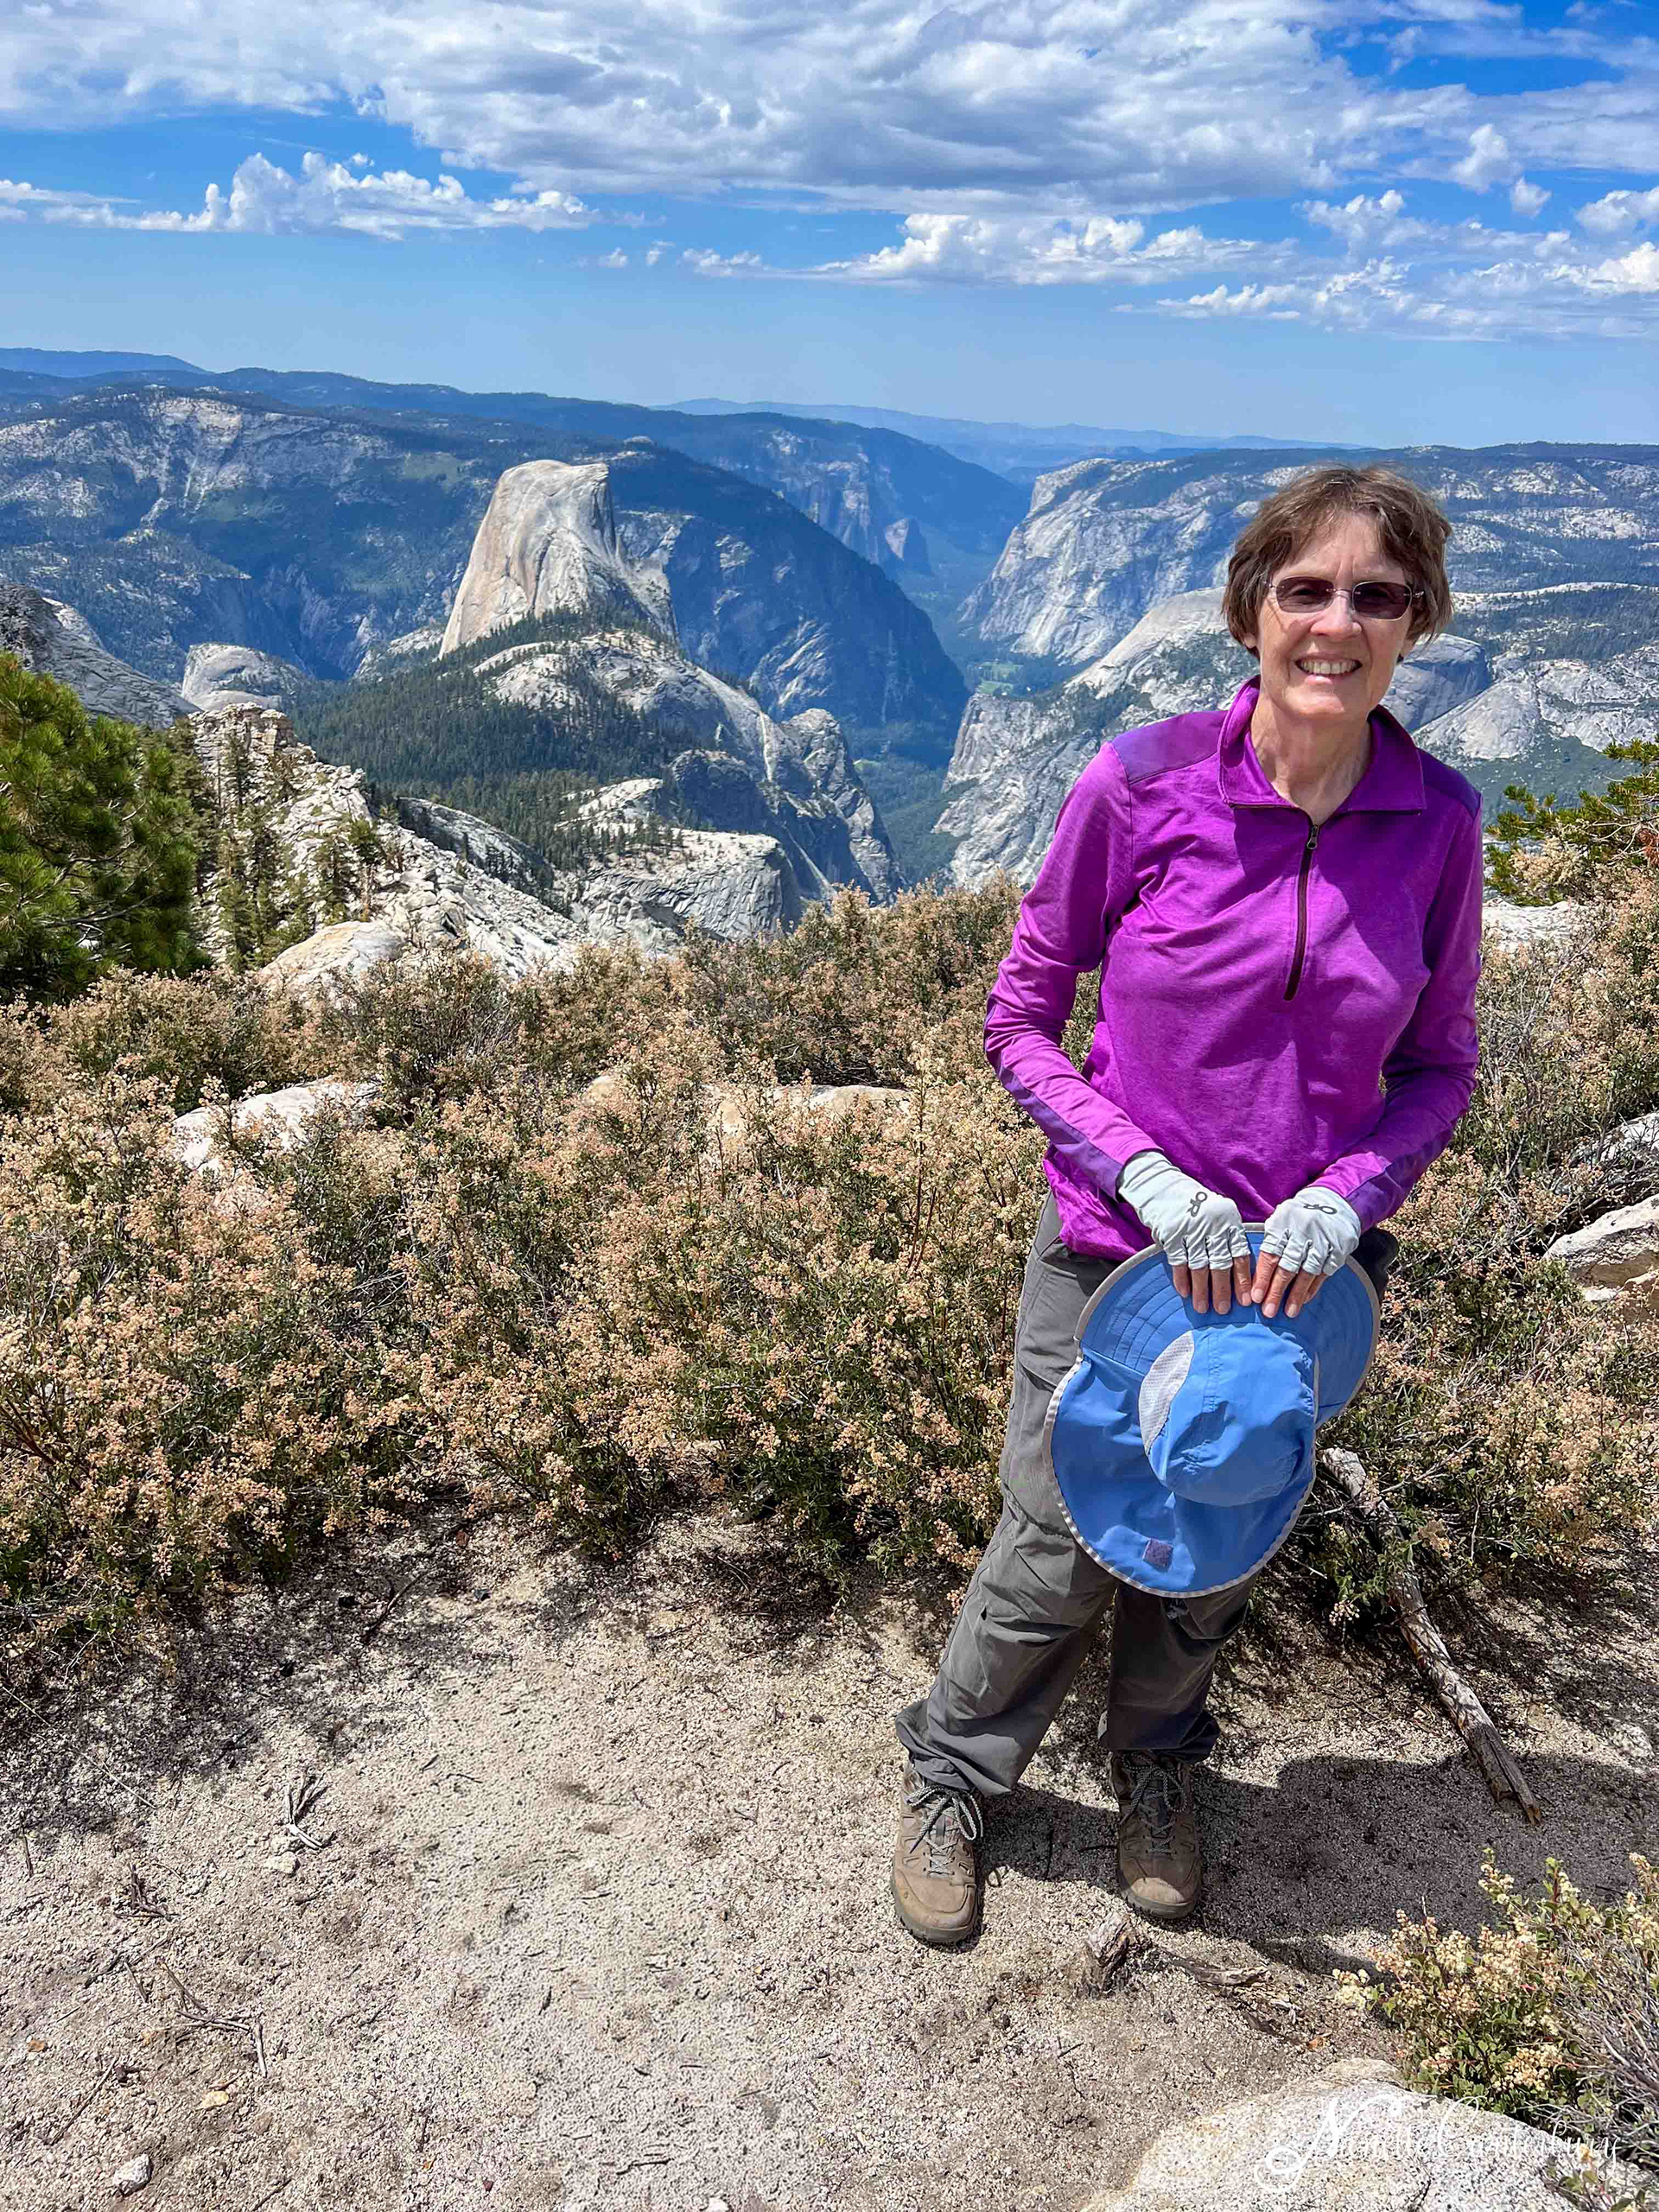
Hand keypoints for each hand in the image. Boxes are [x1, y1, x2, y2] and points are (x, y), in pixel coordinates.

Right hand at [1117, 1150, 1251, 1316]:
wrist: (1161, 1186)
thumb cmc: (1194, 1205)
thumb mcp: (1217, 1214)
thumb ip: (1227, 1237)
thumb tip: (1237, 1275)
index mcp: (1229, 1220)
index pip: (1240, 1254)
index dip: (1243, 1279)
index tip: (1246, 1300)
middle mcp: (1213, 1224)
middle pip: (1221, 1264)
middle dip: (1222, 1290)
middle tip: (1223, 1310)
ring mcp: (1192, 1229)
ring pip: (1200, 1266)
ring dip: (1201, 1290)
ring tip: (1202, 1307)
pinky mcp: (1171, 1233)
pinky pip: (1179, 1262)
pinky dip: (1181, 1279)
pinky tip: (1184, 1293)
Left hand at [1254, 1186, 1361, 1318]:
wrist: (1335, 1203)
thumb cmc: (1299, 1217)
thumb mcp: (1280, 1220)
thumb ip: (1270, 1243)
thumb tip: (1255, 1275)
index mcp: (1283, 1223)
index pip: (1270, 1255)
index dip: (1262, 1278)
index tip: (1255, 1297)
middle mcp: (1302, 1232)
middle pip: (1287, 1266)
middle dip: (1276, 1291)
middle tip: (1268, 1311)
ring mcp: (1322, 1241)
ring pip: (1307, 1272)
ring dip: (1297, 1294)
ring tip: (1288, 1312)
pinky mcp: (1338, 1249)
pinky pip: (1324, 1272)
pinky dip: (1313, 1287)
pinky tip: (1304, 1300)